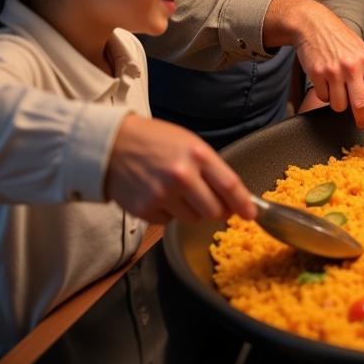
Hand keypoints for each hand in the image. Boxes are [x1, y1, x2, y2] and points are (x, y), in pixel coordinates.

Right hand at [104, 114, 255, 224]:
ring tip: (179, 192)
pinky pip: (169, 222)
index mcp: (198, 155)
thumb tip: (230, 196)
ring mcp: (162, 195)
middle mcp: (182, 176)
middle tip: (215, 205)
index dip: (243, 203)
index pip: (229, 185)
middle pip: (213, 210)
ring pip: (193, 219)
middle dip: (219, 211)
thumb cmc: (155, 141)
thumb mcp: (189, 143)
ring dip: (193, 211)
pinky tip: (160, 196)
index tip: (252, 213)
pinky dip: (169, 213)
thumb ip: (211, 167)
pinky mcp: (145, 210)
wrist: (111, 145)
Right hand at [273, 0, 363, 128]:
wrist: (313, 24)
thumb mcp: (361, 50)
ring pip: (339, 105)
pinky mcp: (317, 74)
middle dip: (362, 119)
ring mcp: (333, 71)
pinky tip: (325, 82)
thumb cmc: (339, 38)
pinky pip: (323, 97)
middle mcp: (352, 67)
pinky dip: (325, 95)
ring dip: (339, 104)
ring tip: (338, 89)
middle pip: (360, 104)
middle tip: (362, 122)